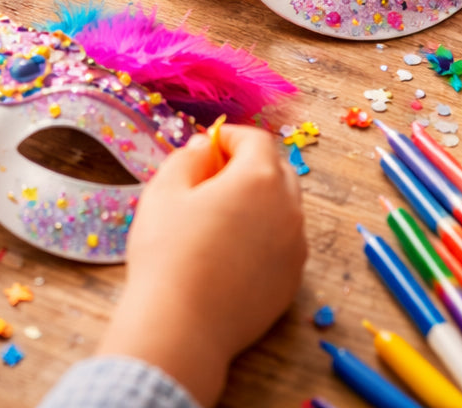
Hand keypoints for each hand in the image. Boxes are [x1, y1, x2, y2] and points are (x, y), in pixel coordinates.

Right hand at [98, 125, 305, 406]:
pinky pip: (283, 242)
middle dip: (247, 164)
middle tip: (210, 178)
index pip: (256, 139)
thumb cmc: (168, 252)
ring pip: (283, 207)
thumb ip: (188, 157)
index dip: (228, 136)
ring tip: (218, 217)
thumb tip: (205, 148)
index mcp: (259, 179)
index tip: (205, 147)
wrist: (182, 327)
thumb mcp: (165, 190)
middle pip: (277, 169)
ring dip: (258, 200)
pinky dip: (263, 235)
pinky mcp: (292, 282)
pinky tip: (229, 252)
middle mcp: (289, 209)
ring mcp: (296, 249)